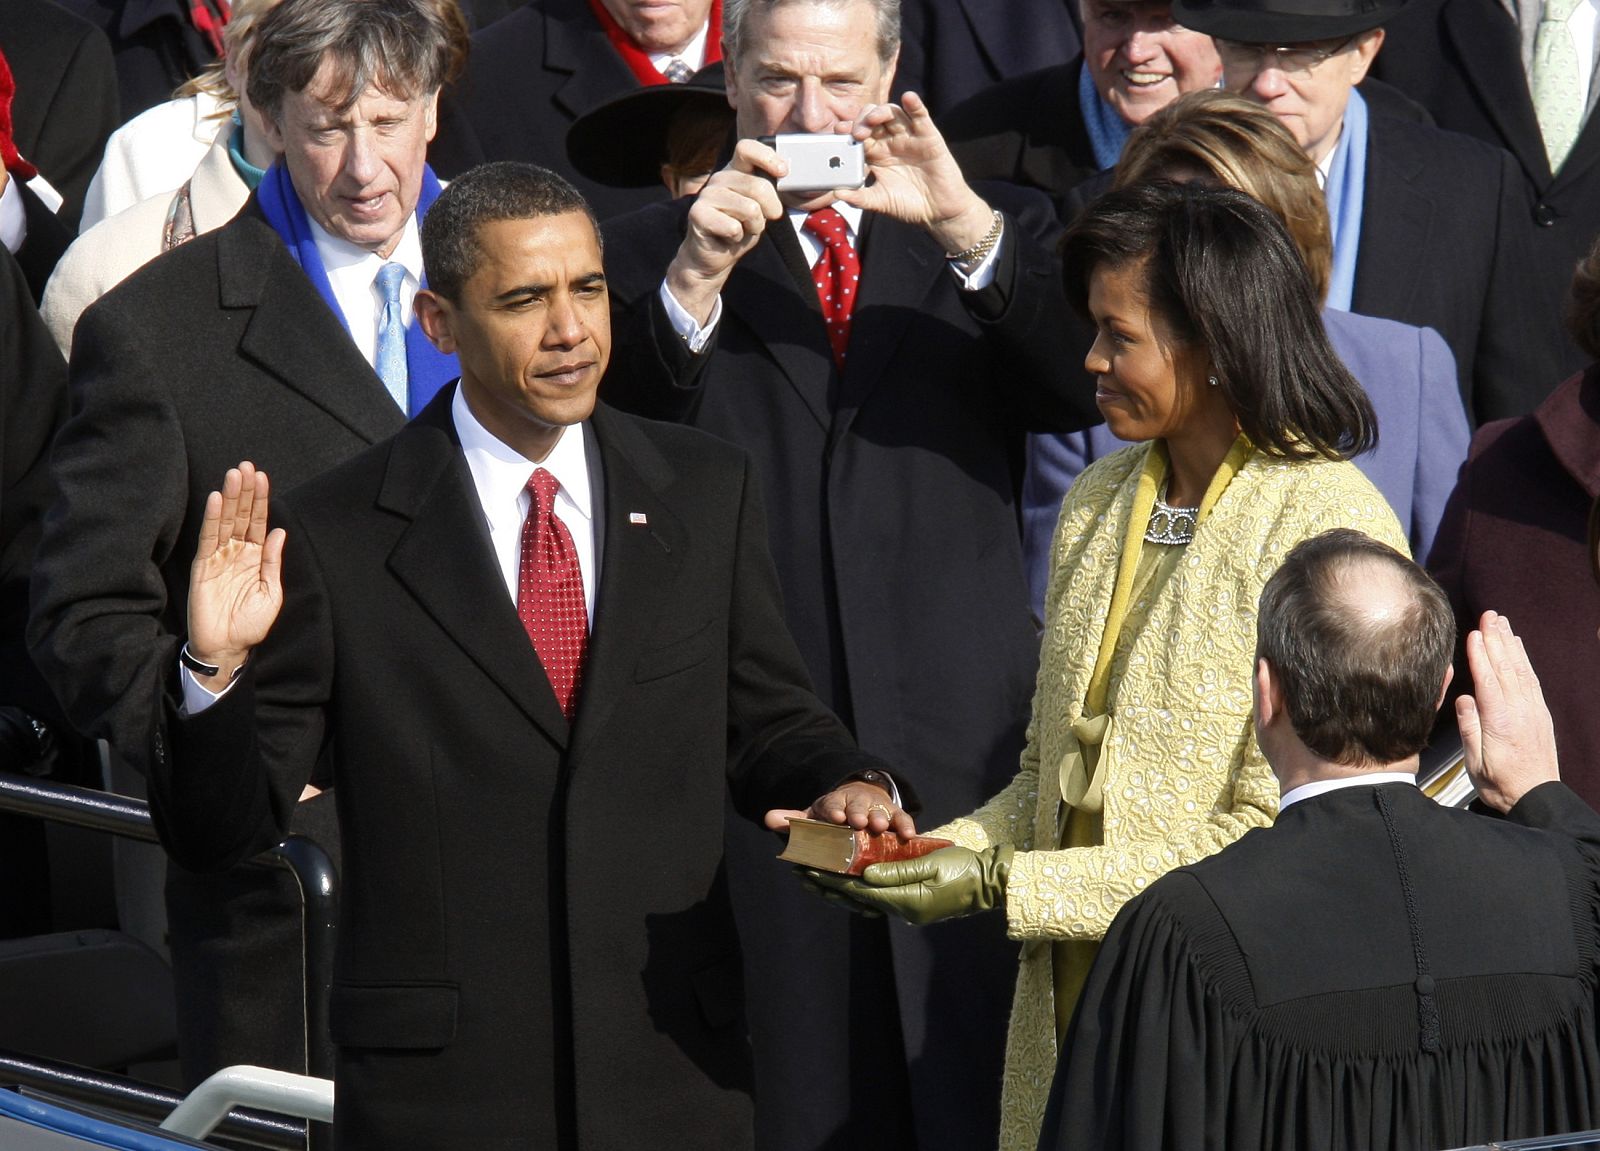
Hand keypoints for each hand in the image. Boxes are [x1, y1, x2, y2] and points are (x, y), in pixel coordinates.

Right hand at [186, 462, 285, 686]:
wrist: (228, 646)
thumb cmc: (251, 623)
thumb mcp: (271, 593)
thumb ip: (272, 562)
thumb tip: (278, 532)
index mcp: (255, 556)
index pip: (258, 521)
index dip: (260, 500)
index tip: (262, 476)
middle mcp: (236, 552)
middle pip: (241, 515)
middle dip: (244, 491)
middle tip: (246, 466)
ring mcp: (219, 557)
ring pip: (225, 521)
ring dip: (230, 497)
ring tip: (234, 474)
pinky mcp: (203, 566)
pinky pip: (208, 538)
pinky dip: (212, 519)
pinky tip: (217, 500)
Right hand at [664, 138, 786, 324]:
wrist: (713, 257)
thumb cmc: (739, 230)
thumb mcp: (761, 210)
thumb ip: (769, 194)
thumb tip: (783, 177)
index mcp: (734, 171)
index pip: (747, 149)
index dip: (767, 157)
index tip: (783, 172)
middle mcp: (719, 178)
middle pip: (758, 185)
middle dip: (769, 209)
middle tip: (759, 222)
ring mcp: (706, 195)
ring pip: (749, 208)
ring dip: (753, 226)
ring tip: (742, 230)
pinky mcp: (697, 214)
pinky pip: (733, 227)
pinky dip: (737, 238)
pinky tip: (727, 237)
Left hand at [764, 781, 916, 835]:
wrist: (861, 802)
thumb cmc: (834, 816)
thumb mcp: (814, 817)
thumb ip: (793, 821)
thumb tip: (768, 819)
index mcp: (835, 803)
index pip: (832, 804)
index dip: (833, 810)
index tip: (835, 817)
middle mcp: (857, 803)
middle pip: (857, 806)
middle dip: (858, 813)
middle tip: (859, 822)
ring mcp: (877, 809)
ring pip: (880, 812)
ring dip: (881, 819)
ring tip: (881, 828)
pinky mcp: (894, 815)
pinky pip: (901, 818)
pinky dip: (905, 825)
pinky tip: (909, 835)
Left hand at [804, 844, 1011, 925]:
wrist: (990, 883)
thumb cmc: (964, 868)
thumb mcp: (931, 863)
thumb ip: (897, 869)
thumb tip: (864, 874)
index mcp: (906, 901)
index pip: (860, 891)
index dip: (832, 879)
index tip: (808, 867)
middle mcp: (903, 910)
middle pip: (857, 898)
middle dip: (827, 885)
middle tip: (800, 872)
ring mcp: (908, 910)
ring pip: (865, 900)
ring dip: (839, 888)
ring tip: (814, 877)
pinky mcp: (913, 906)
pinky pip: (878, 899)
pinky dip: (858, 890)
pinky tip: (846, 883)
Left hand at [837, 92, 992, 254]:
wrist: (938, 212)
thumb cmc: (909, 205)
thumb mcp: (880, 202)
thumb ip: (859, 197)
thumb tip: (837, 193)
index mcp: (876, 154)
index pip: (859, 136)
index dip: (849, 131)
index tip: (839, 132)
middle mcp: (890, 142)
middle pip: (873, 120)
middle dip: (863, 121)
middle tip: (858, 132)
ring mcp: (909, 137)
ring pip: (893, 113)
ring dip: (881, 111)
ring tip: (874, 119)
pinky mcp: (928, 136)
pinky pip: (920, 115)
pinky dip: (915, 104)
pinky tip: (908, 98)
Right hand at [1457, 610, 1558, 812]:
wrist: (1534, 797)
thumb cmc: (1498, 782)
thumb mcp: (1475, 761)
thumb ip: (1470, 728)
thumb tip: (1464, 698)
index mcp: (1499, 721)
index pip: (1488, 679)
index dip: (1480, 655)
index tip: (1473, 633)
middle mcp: (1519, 710)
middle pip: (1507, 667)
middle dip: (1497, 639)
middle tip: (1490, 615)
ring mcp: (1533, 710)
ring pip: (1521, 670)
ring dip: (1511, 644)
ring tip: (1502, 623)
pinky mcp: (1540, 714)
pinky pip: (1532, 680)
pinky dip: (1524, 660)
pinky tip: (1518, 648)